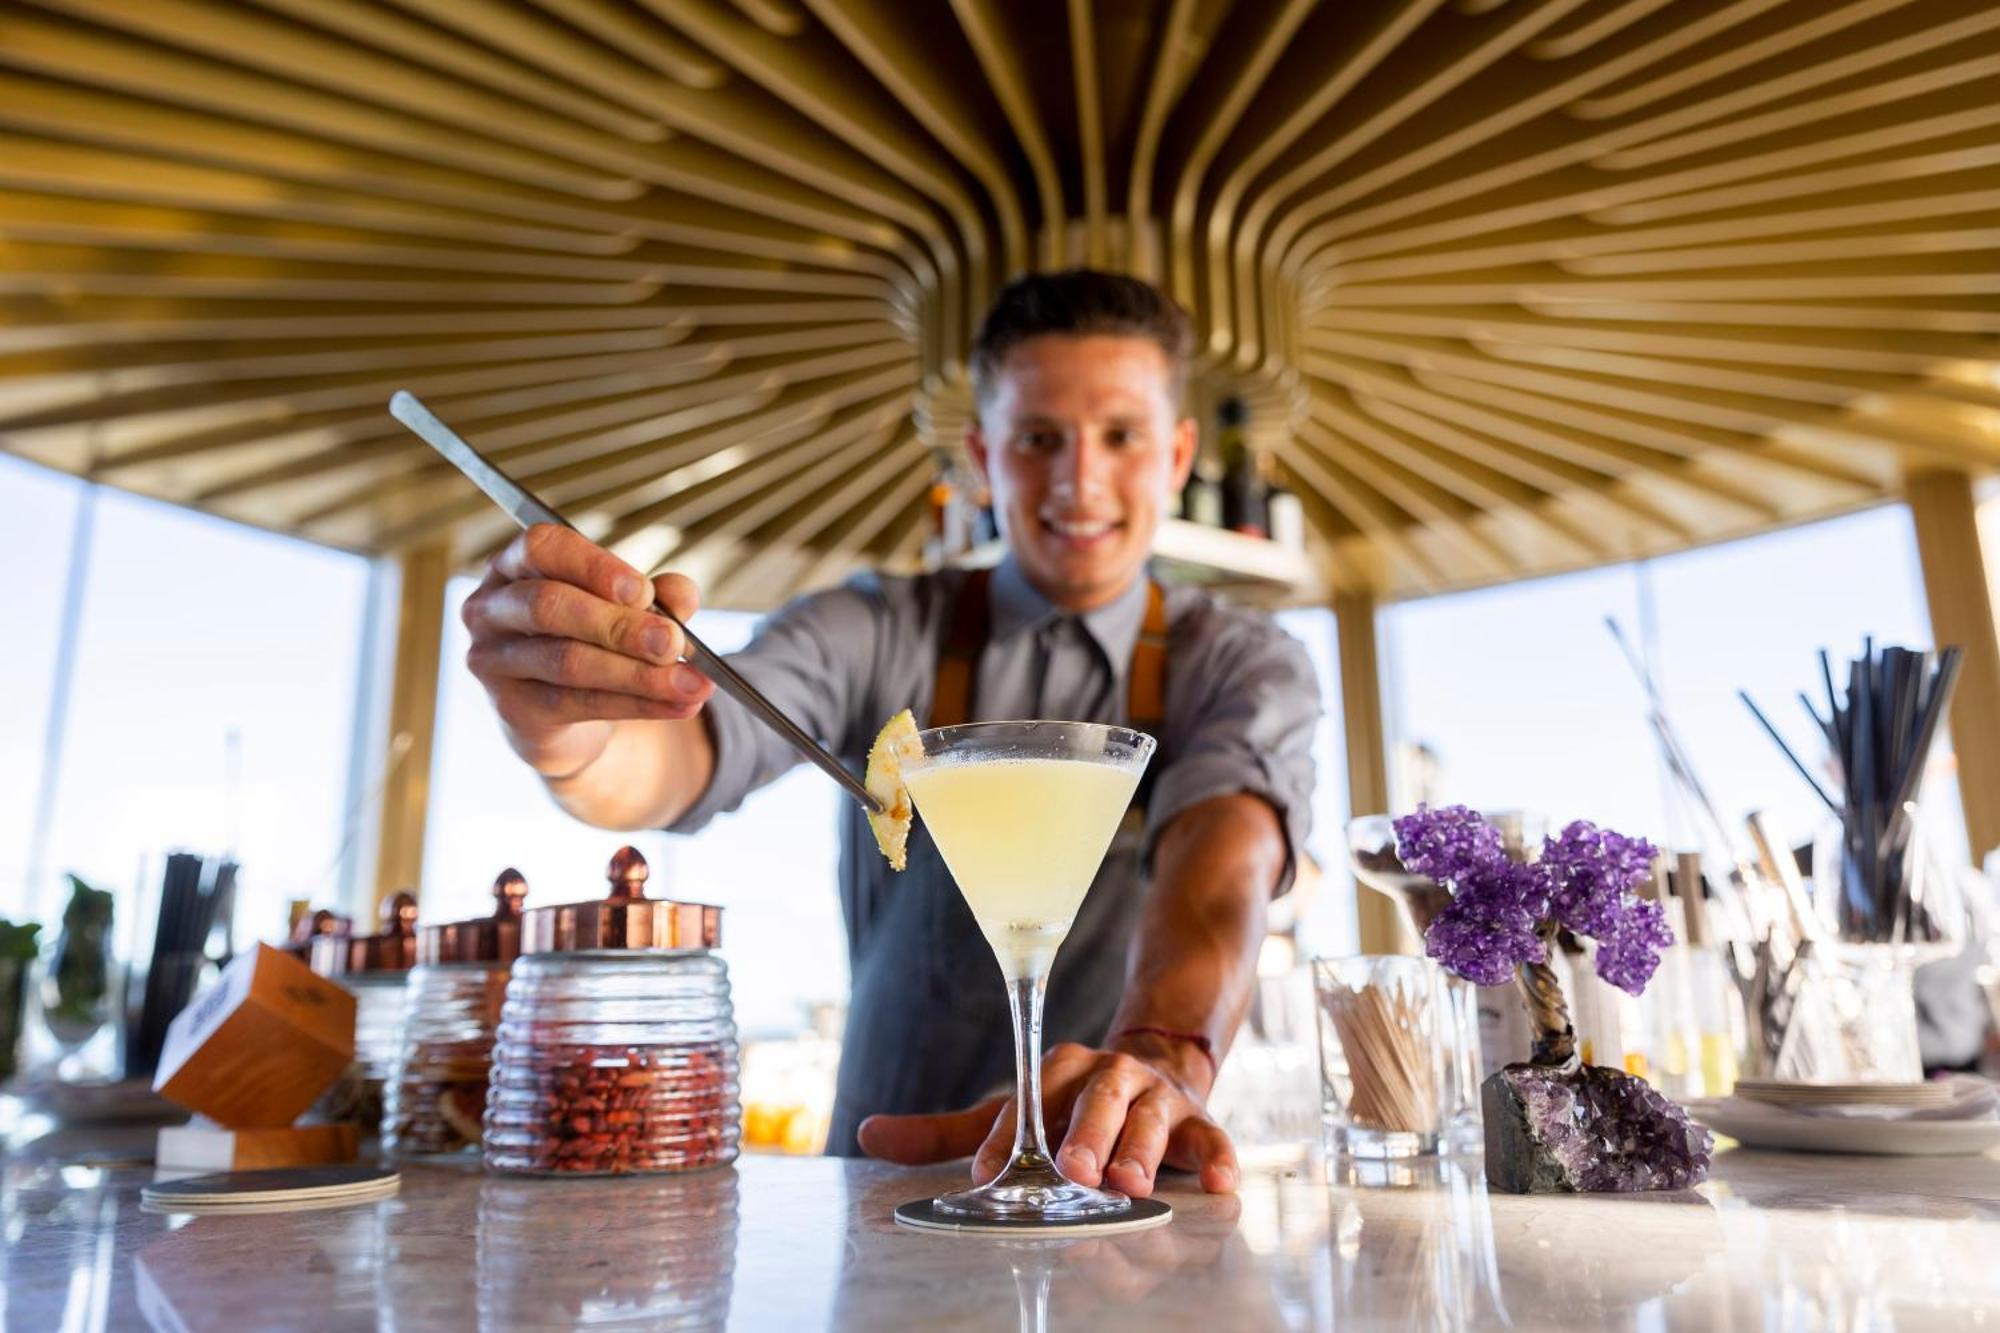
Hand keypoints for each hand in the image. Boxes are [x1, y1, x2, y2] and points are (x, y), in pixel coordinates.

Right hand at [460, 524, 714, 775]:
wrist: (564, 715)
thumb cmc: (594, 640)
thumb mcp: (629, 610)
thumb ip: (658, 597)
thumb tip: (682, 596)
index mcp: (516, 564)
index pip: (542, 548)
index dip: (592, 566)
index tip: (642, 591)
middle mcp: (492, 607)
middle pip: (550, 606)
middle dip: (620, 626)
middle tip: (672, 643)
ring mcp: (493, 660)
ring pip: (567, 662)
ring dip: (638, 674)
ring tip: (692, 684)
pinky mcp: (512, 708)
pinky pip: (577, 704)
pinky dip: (637, 704)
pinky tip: (678, 705)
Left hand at [855, 1042, 1238, 1196]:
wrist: (1155, 1069)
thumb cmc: (1071, 1109)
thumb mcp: (1014, 1115)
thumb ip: (948, 1132)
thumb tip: (866, 1135)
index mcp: (1059, 1070)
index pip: (1030, 1098)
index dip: (1009, 1134)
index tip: (987, 1171)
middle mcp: (1109, 1076)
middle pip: (1097, 1100)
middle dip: (1086, 1135)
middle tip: (1073, 1171)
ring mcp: (1157, 1097)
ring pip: (1153, 1119)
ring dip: (1143, 1151)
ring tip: (1131, 1184)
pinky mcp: (1200, 1119)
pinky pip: (1213, 1137)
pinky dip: (1219, 1157)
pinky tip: (1219, 1183)